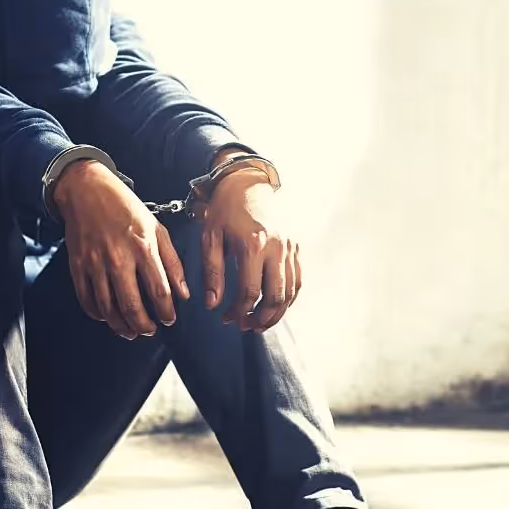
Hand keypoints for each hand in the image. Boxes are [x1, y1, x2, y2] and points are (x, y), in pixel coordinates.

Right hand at [53, 160, 189, 338]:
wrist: (86, 189)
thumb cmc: (124, 206)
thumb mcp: (156, 227)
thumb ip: (172, 261)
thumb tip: (183, 292)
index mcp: (143, 247)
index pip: (159, 291)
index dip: (166, 312)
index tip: (169, 320)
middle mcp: (119, 258)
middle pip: (132, 305)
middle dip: (144, 325)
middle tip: (150, 331)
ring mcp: (95, 263)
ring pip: (108, 307)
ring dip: (120, 325)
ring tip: (130, 331)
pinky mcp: (78, 265)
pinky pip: (86, 299)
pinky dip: (97, 313)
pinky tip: (106, 317)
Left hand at [201, 167, 300, 332]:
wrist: (247, 182)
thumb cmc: (225, 209)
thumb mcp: (211, 238)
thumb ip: (213, 272)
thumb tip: (213, 304)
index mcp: (253, 244)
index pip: (250, 292)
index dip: (238, 312)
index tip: (227, 318)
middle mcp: (277, 247)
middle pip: (276, 297)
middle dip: (261, 318)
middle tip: (246, 326)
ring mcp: (290, 246)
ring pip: (291, 292)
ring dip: (277, 313)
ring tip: (260, 322)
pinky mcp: (296, 245)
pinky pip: (298, 279)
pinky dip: (289, 297)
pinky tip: (275, 305)